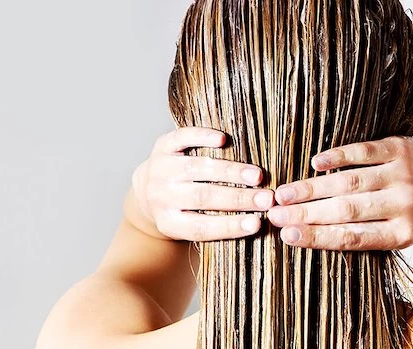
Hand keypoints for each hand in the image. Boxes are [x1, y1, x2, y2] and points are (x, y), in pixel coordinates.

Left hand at [129, 127, 274, 240]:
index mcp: (168, 222)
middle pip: (202, 197)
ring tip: (257, 175)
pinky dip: (202, 137)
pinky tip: (224, 139)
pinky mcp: (162, 146)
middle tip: (266, 199)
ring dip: (230, 172)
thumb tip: (256, 224)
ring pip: (197, 168)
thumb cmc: (180, 212)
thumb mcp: (189, 226)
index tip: (257, 224)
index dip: (229, 226)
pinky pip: (181, 138)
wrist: (146, 191)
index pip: (200, 227)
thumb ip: (215, 226)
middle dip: (238, 198)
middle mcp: (161, 196)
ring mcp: (160, 169)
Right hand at [267, 136, 412, 249]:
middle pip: (346, 210)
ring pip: (350, 182)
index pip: (352, 238)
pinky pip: (363, 152)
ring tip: (283, 193)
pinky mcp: (399, 148)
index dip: (317, 237)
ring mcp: (402, 174)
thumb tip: (310, 236)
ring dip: (312, 188)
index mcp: (402, 233)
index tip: (287, 236)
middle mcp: (403, 205)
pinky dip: (337, 157)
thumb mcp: (400, 232)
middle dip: (305, 213)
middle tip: (273, 214)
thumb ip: (364, 235)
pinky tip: (314, 164)